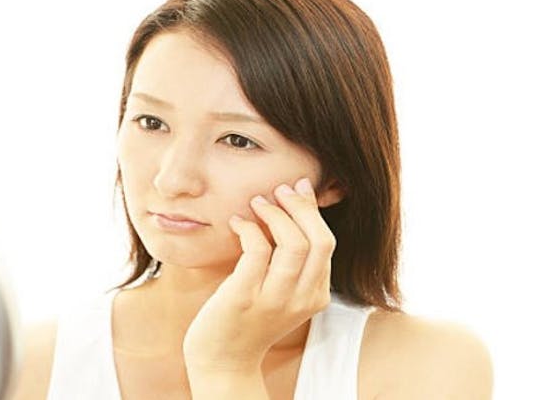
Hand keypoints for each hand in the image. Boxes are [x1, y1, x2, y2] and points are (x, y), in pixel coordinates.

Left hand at [182, 177, 335, 371]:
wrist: (223, 359)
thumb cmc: (249, 318)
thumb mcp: (282, 292)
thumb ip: (293, 261)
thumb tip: (294, 206)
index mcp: (316, 296)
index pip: (326, 243)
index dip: (312, 210)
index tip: (297, 189)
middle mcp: (301, 299)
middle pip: (318, 240)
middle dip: (301, 206)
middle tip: (280, 189)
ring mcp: (274, 300)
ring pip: (293, 243)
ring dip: (275, 214)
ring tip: (257, 202)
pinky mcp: (244, 297)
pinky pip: (257, 250)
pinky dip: (249, 228)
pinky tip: (237, 223)